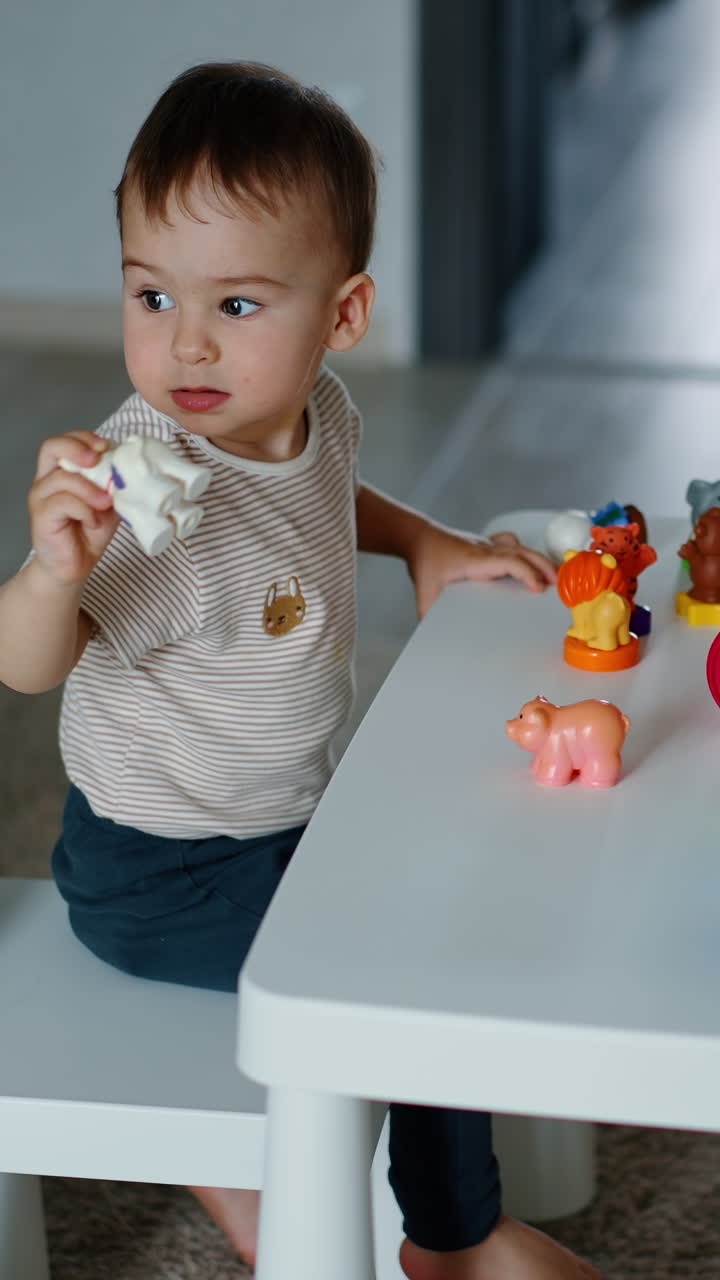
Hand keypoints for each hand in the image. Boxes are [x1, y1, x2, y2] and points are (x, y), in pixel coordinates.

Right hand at [29, 431, 119, 584]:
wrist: (74, 566)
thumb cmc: (89, 533)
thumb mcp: (109, 504)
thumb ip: (114, 486)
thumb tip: (134, 471)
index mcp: (62, 471)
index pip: (66, 441)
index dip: (85, 437)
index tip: (107, 446)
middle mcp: (47, 480)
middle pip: (51, 446)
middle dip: (78, 447)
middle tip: (98, 459)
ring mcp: (41, 497)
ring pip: (62, 478)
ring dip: (90, 488)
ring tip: (106, 504)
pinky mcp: (41, 516)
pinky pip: (63, 502)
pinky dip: (84, 509)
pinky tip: (93, 522)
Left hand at [407, 524, 556, 618]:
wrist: (419, 538)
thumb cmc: (425, 563)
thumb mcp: (425, 594)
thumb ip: (431, 617)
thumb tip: (437, 640)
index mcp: (475, 561)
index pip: (509, 561)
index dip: (527, 573)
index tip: (539, 589)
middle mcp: (486, 550)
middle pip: (523, 553)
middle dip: (544, 567)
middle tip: (560, 584)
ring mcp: (489, 545)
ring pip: (521, 548)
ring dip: (540, 560)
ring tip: (555, 576)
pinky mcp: (489, 545)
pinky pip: (513, 545)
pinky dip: (526, 553)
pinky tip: (532, 563)